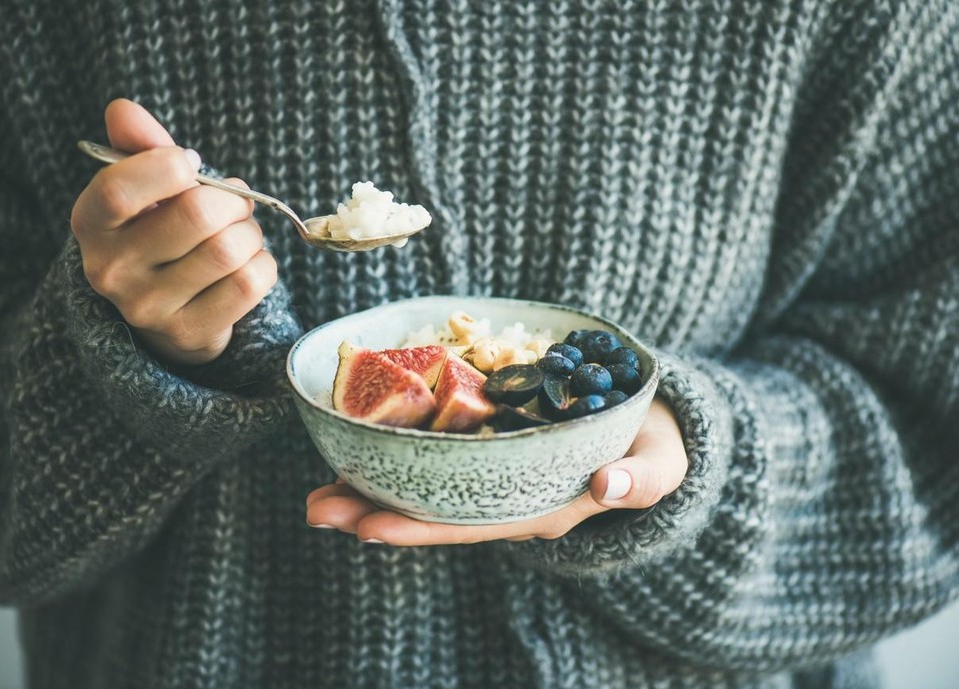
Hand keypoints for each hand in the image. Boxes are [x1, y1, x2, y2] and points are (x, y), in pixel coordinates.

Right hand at [70, 98, 277, 364]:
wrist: (167, 311)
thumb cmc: (160, 232)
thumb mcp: (146, 188)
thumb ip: (140, 146)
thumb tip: (123, 109)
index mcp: (91, 224)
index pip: (120, 189)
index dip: (169, 167)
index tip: (190, 165)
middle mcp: (111, 270)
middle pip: (197, 215)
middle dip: (232, 201)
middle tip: (235, 204)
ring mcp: (149, 308)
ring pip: (229, 250)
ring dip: (250, 234)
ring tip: (240, 235)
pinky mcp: (190, 333)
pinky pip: (250, 282)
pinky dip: (264, 264)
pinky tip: (248, 264)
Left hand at [305, 398, 687, 544]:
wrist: (650, 427)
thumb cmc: (655, 448)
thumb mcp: (662, 462)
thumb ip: (644, 478)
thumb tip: (611, 486)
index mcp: (542, 508)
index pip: (471, 525)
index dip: (419, 528)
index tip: (367, 528)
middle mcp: (509, 499)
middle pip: (433, 512)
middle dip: (373, 513)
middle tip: (315, 506)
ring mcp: (497, 475)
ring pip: (426, 488)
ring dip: (372, 487)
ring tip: (317, 487)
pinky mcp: (491, 448)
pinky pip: (438, 458)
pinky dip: (398, 454)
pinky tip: (360, 445)